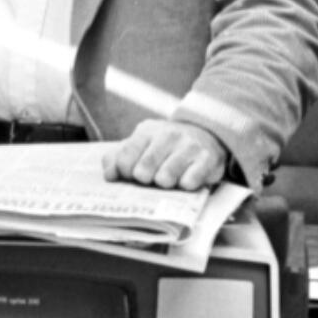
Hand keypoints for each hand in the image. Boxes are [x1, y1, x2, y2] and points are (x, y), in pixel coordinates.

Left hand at [101, 119, 226, 190]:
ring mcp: (189, 146)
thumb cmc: (165, 147)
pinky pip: (189, 182)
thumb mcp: (140, 146)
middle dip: (145, 181)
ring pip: (165, 178)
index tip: (132, 176)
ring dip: (164, 184)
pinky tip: (185, 180)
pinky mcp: (208, 159)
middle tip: (151, 179)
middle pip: (143, 170)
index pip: (124, 158)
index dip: (125, 174)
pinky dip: (185, 186)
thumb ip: (117, 157)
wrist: (207, 136)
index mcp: (147, 131)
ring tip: (168, 180)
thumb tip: (109, 175)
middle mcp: (168, 134)